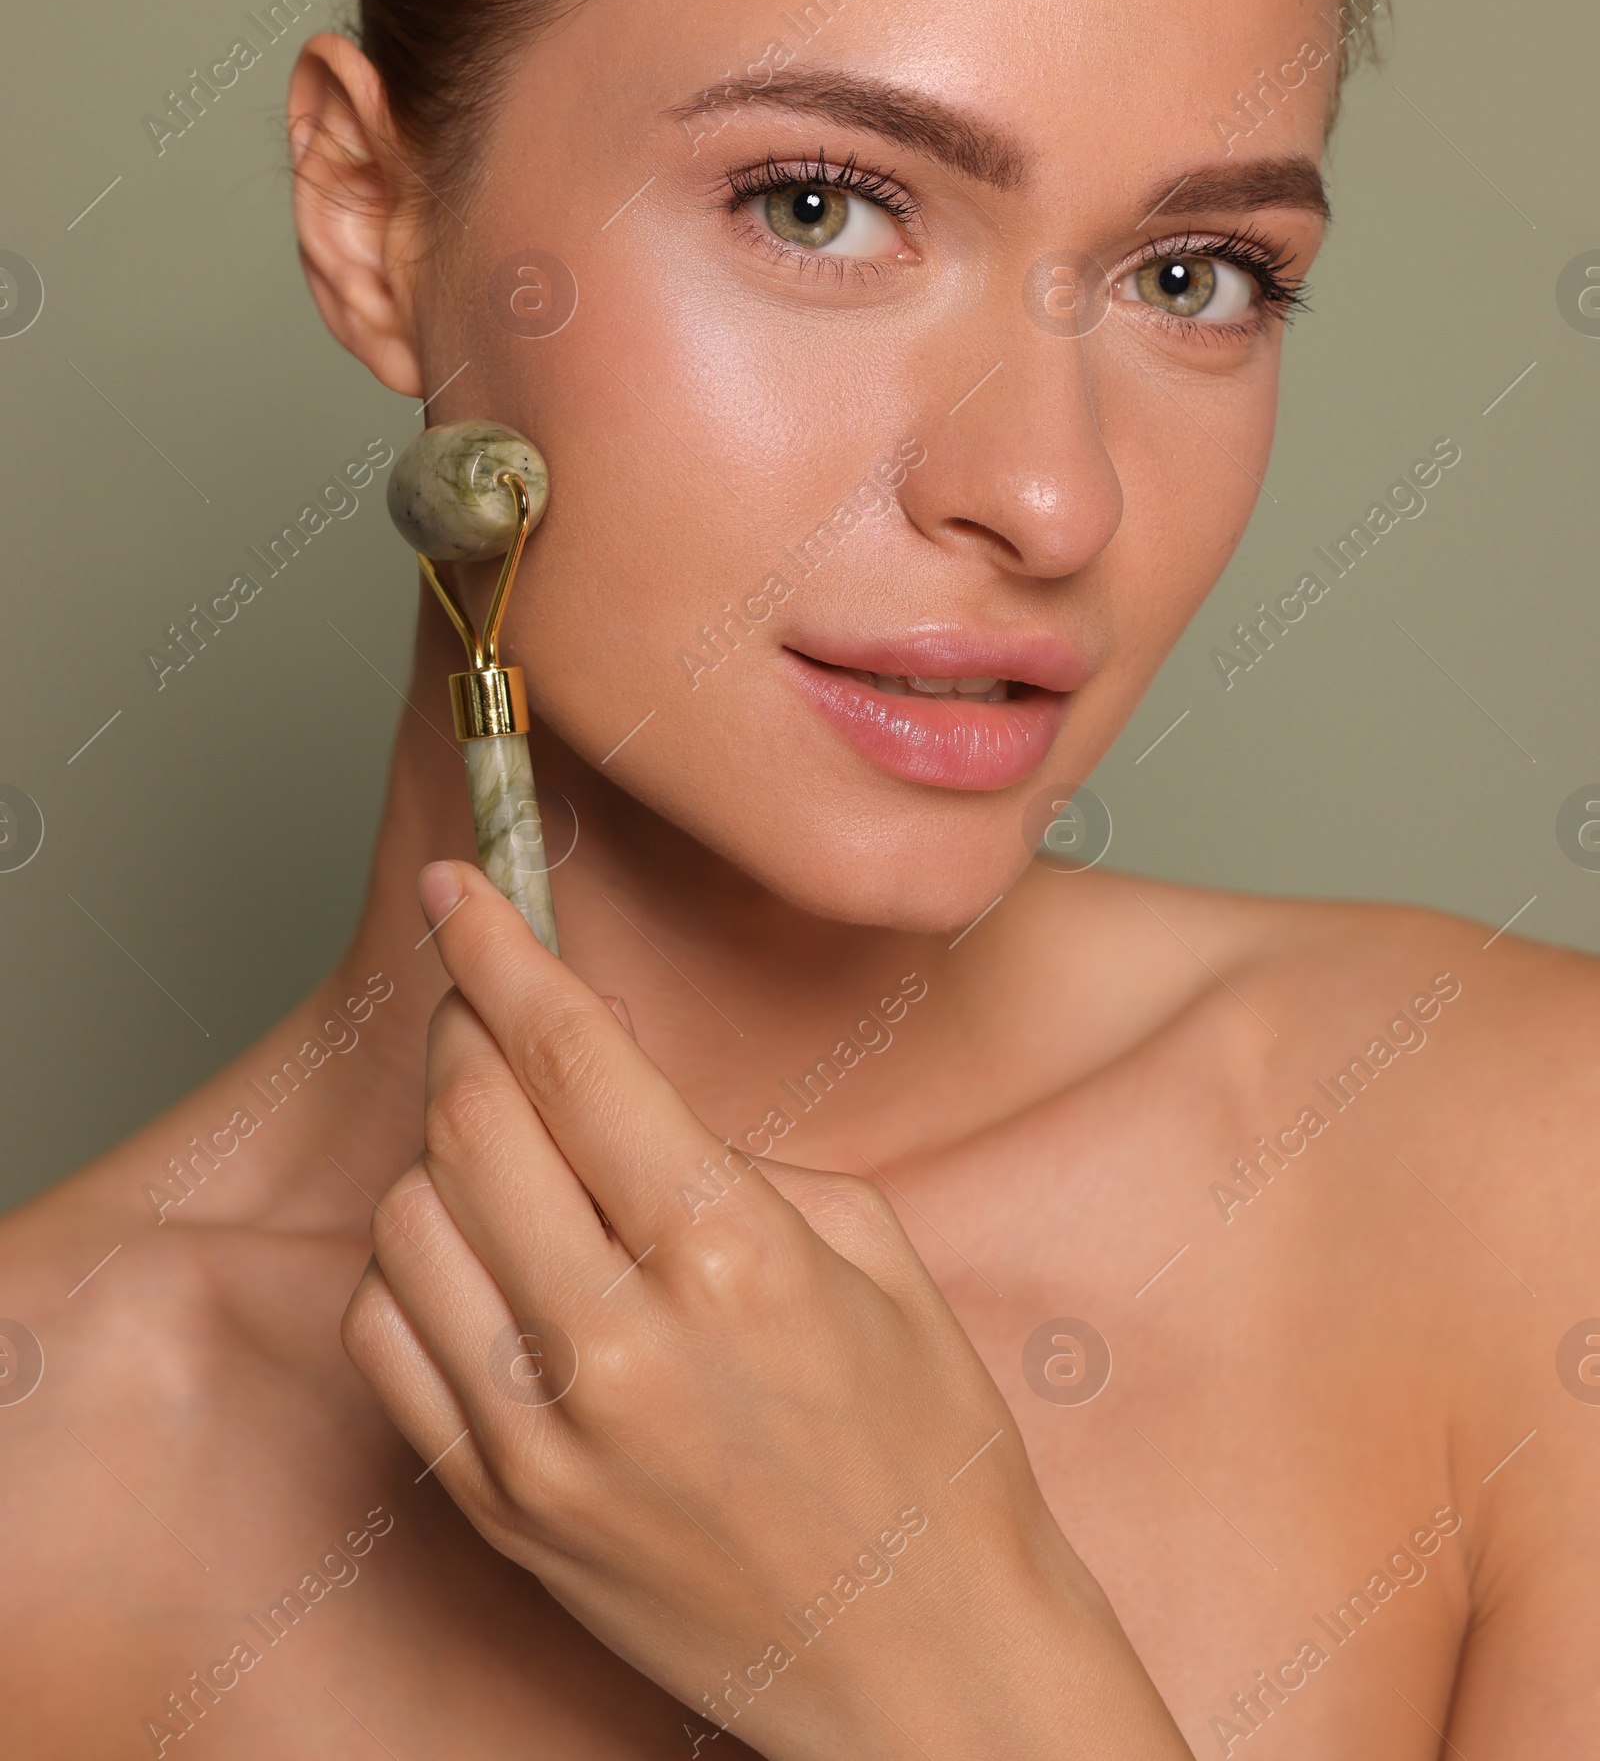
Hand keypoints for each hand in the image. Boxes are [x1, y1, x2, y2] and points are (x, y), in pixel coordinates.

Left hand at [341, 862, 1185, 1758]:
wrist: (924, 1667)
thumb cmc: (926, 1454)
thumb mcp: (870, 1251)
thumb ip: (721, 1155)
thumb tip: (603, 1081)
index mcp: (731, 1256)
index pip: (569, 1057)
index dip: (499, 949)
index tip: (461, 886)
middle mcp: (619, 1344)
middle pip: (469, 1120)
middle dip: (467, 1030)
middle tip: (492, 1010)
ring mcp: (544, 1437)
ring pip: (404, 1223)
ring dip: (442, 1154)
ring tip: (511, 1156)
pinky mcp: (499, 1509)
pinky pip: (386, 1342)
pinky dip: (411, 1271)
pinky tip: (480, 1260)